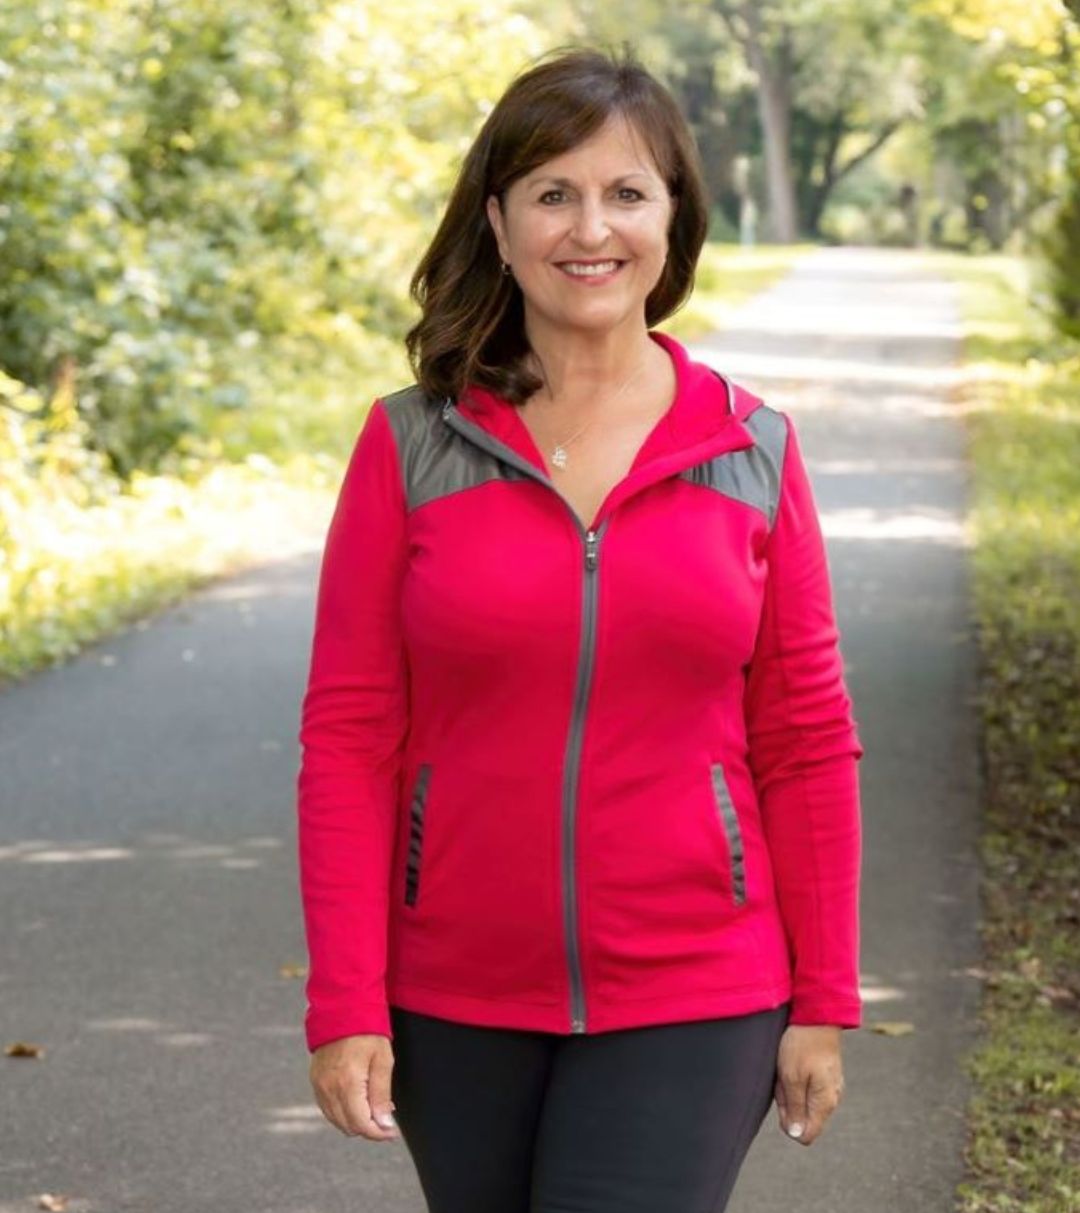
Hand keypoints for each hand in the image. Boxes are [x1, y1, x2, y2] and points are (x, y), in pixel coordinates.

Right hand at [309, 1034, 399, 1141]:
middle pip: (348, 1126)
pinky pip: (327, 1108)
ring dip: (354, 1121)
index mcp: (348, 1083)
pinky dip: (341, 1112)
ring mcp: (319, 1085)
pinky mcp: (315, 1080)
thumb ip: (381, 1095)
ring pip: (336, 1120)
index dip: (378, 1133)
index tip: (391, 1132)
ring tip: (373, 1108)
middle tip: (385, 1117)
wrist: (342, 1008)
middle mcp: (329, 1088)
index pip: (361, 1124)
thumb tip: (384, 1125)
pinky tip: (356, 1101)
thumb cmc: (368, 1032)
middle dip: (368, 1128)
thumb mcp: (383, 1060)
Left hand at [773, 1024, 844, 1145]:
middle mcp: (830, 1099)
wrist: (816, 1014)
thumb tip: (797, 1135)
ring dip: (788, 1087)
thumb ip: (795, 1108)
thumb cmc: (802, 1045)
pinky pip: (803, 1085)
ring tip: (788, 1066)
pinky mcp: (823, 1075)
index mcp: (824, 1103)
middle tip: (784, 1077)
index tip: (783, 1098)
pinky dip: (792, 1077)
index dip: (788, 1122)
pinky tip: (792, 1061)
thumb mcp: (792, 1077)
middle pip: (800, 1117)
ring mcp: (828, 1086)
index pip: (806, 1135)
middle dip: (786, 1102)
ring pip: (800, 1100)